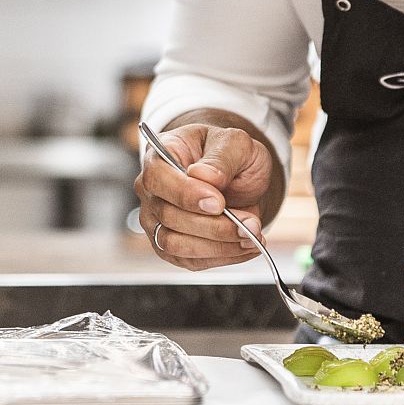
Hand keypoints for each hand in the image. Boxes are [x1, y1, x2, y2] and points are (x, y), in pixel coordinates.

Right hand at [135, 124, 271, 270]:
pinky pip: (191, 260)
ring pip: (176, 244)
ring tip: (252, 236)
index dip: (186, 194)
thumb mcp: (236, 143)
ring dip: (218, 245)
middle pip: (168, 216)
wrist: (238, 176)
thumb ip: (222, 157)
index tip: (219, 202)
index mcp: (160, 156)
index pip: (157, 178)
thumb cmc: (230, 154)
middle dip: (213, 225)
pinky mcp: (172, 247)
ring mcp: (157, 222)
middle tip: (250, 223)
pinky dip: (222, 257)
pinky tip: (245, 246)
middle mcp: (151, 191)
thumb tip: (205, 176)